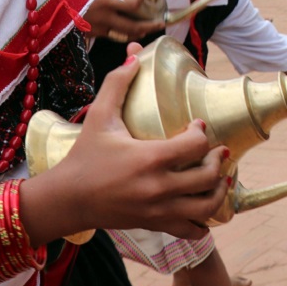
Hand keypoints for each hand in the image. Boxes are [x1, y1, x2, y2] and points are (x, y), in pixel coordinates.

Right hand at [21, 45, 229, 243]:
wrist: (67, 199)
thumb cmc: (84, 156)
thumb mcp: (99, 116)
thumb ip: (117, 84)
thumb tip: (134, 54)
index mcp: (148, 159)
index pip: (196, 145)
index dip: (202, 133)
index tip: (196, 127)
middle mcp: (158, 188)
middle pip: (208, 176)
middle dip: (218, 160)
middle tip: (215, 150)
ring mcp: (158, 210)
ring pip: (206, 207)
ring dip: (219, 190)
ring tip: (219, 176)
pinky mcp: (155, 224)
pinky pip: (192, 230)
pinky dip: (204, 220)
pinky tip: (203, 202)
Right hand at [84, 0, 165, 41]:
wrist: (37, 9)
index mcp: (103, 1)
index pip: (132, 3)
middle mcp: (102, 18)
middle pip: (133, 27)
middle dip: (150, 26)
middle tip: (160, 23)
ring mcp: (94, 29)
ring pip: (121, 36)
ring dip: (135, 33)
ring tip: (145, 30)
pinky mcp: (86, 34)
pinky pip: (108, 36)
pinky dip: (118, 33)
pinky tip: (121, 30)